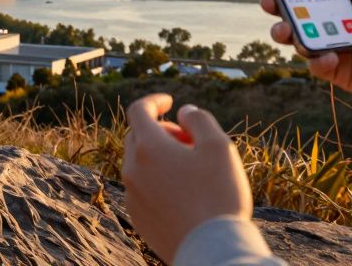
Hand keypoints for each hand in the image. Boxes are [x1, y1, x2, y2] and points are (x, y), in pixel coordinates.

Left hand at [123, 93, 252, 263]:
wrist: (211, 249)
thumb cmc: (218, 195)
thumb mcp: (219, 146)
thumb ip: (199, 120)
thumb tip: (183, 113)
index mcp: (148, 147)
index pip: (139, 110)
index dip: (154, 101)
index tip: (170, 101)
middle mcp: (133, 169)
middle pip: (138, 137)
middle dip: (161, 131)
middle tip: (188, 141)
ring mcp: (133, 195)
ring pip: (139, 164)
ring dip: (159, 157)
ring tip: (190, 169)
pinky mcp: (139, 217)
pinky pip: (142, 189)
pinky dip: (157, 181)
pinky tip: (183, 193)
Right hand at [261, 0, 351, 118]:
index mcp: (350, 3)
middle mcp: (338, 24)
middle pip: (299, 13)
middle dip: (279, 6)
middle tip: (270, 3)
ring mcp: (336, 48)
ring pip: (299, 38)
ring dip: (288, 33)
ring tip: (286, 31)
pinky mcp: (338, 72)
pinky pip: (315, 65)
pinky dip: (317, 60)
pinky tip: (329, 57)